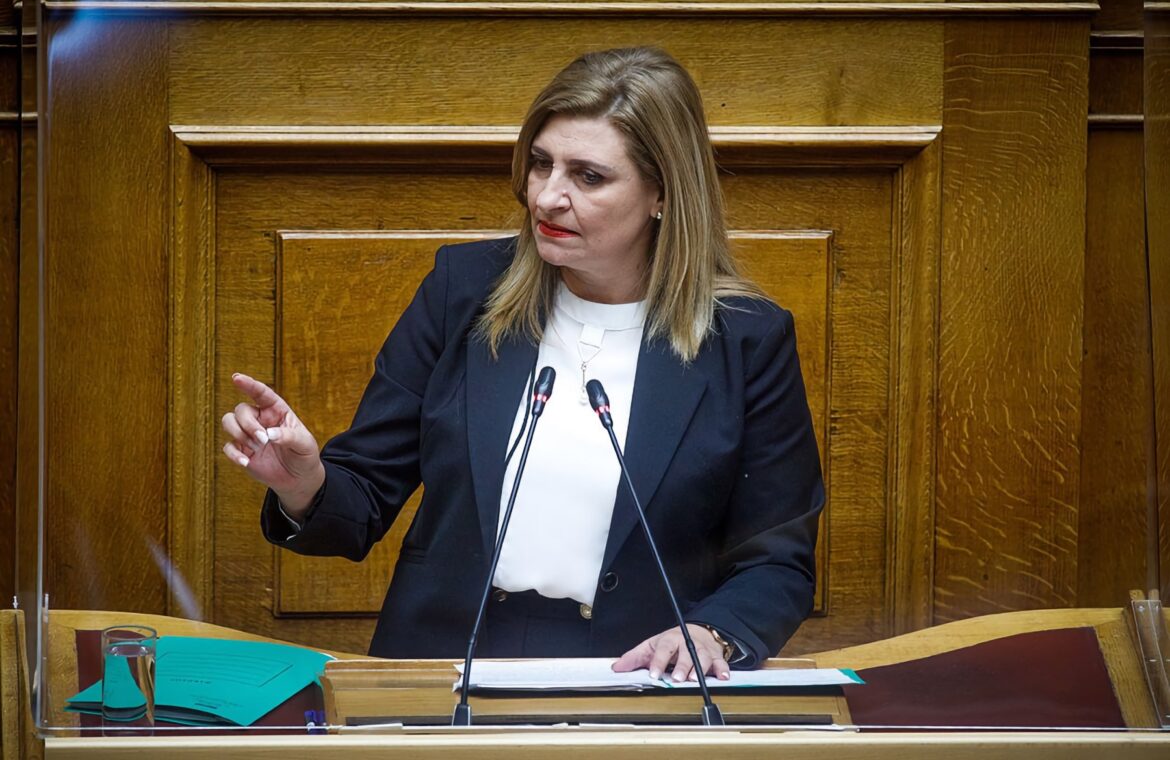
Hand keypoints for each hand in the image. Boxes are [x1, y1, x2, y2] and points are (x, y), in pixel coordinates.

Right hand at [221, 372, 324, 517]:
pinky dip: (233, 454)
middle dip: (248, 424)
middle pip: (241, 410)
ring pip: (228, 422)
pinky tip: (246, 462)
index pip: (261, 393)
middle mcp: (260, 419)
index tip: (236, 378)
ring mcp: (249, 435)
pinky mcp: (242, 451)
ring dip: (239, 434)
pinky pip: (228, 447)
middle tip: (263, 440)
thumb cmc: (304, 455)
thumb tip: (269, 434)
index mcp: (276, 410)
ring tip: (257, 448)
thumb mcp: (305, 444)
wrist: (298, 478)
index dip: (249, 384)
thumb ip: (289, 436)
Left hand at [612, 624, 730, 682]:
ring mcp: (702, 650)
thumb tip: (617, 667)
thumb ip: (635, 658)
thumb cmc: (672, 642)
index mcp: (669, 640)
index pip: (663, 649)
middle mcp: (687, 643)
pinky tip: (723, 677)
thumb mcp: (651, 646)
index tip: (654, 674)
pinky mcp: (716, 657)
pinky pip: (721, 663)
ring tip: (694, 679)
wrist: (697, 631)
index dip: (658, 661)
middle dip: (681, 665)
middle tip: (677, 678)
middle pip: (685, 653)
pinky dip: (723, 670)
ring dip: (699, 668)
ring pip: (703, 657)